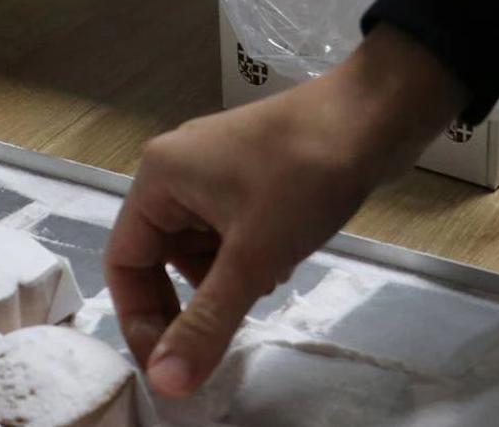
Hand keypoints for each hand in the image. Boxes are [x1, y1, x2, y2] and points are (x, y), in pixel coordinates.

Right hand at [105, 26, 466, 397]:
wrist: (374, 115)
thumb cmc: (304, 178)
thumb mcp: (252, 258)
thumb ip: (206, 323)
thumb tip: (165, 384)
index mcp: (157, 177)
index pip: (124, 262)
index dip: (141, 319)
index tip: (170, 365)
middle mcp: (175, 169)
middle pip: (159, 256)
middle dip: (191, 298)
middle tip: (220, 337)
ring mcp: (213, 168)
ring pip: (198, 247)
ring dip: (224, 278)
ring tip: (264, 283)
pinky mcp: (248, 173)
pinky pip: (228, 229)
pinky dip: (246, 255)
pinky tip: (281, 260)